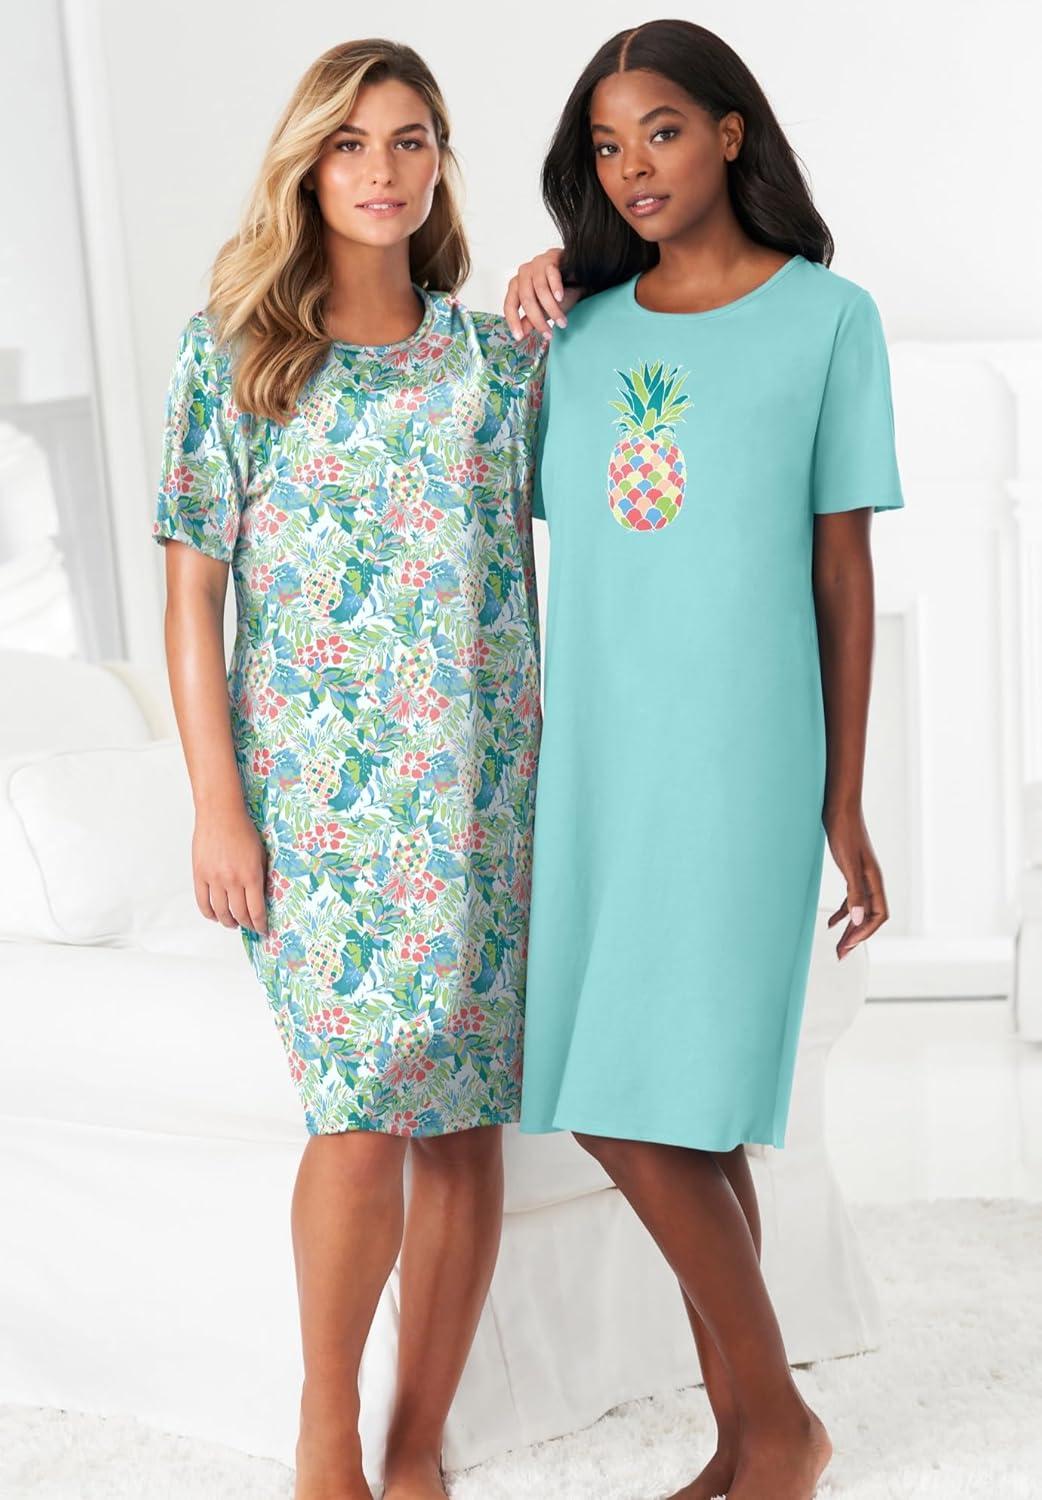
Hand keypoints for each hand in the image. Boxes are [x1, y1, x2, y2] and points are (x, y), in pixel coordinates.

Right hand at [192, 803, 268, 935]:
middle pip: (239, 914)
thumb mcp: (261, 854)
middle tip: (249, 926)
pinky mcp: (199, 875)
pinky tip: (215, 915)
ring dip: (228, 922)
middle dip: (246, 925)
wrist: (220, 814)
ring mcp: (214, 879)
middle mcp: (232, 880)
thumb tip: (263, 896)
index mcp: (251, 875)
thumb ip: (262, 876)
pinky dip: (209, 913)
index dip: (260, 924)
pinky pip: (203, 902)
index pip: (256, 910)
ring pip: (220, 912)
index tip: (262, 929)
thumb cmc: (243, 830)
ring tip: (233, 923)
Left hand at [504, 247, 584, 339]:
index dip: (513, 321)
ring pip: (540, 289)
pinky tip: (560, 298)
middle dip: (538, 319)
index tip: (519, 337)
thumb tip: (521, 333)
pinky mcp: (551, 257)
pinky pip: (551, 274)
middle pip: (526, 299)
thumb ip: (530, 320)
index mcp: (517, 286)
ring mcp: (537, 264)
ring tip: (562, 322)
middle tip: (548, 334)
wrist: (579, 277)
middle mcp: (524, 273)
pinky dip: (556, 288)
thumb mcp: (543, 310)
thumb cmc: (560, 292)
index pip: (509, 304)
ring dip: (552, 309)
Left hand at [823, 802, 888, 958]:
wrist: (838, 807)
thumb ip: (854, 892)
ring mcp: (862, 876)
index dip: (864, 933)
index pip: (878, 916)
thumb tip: (858, 920)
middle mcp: (871, 881)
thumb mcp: (847, 863)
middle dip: (856, 937)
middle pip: (869, 917)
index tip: (847, 946)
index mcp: (874, 880)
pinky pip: (852, 900)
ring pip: (860, 910)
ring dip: (850, 929)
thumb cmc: (843, 832)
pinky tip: (831, 923)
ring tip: (838, 945)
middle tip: (840, 955)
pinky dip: (843, 913)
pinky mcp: (851, 871)